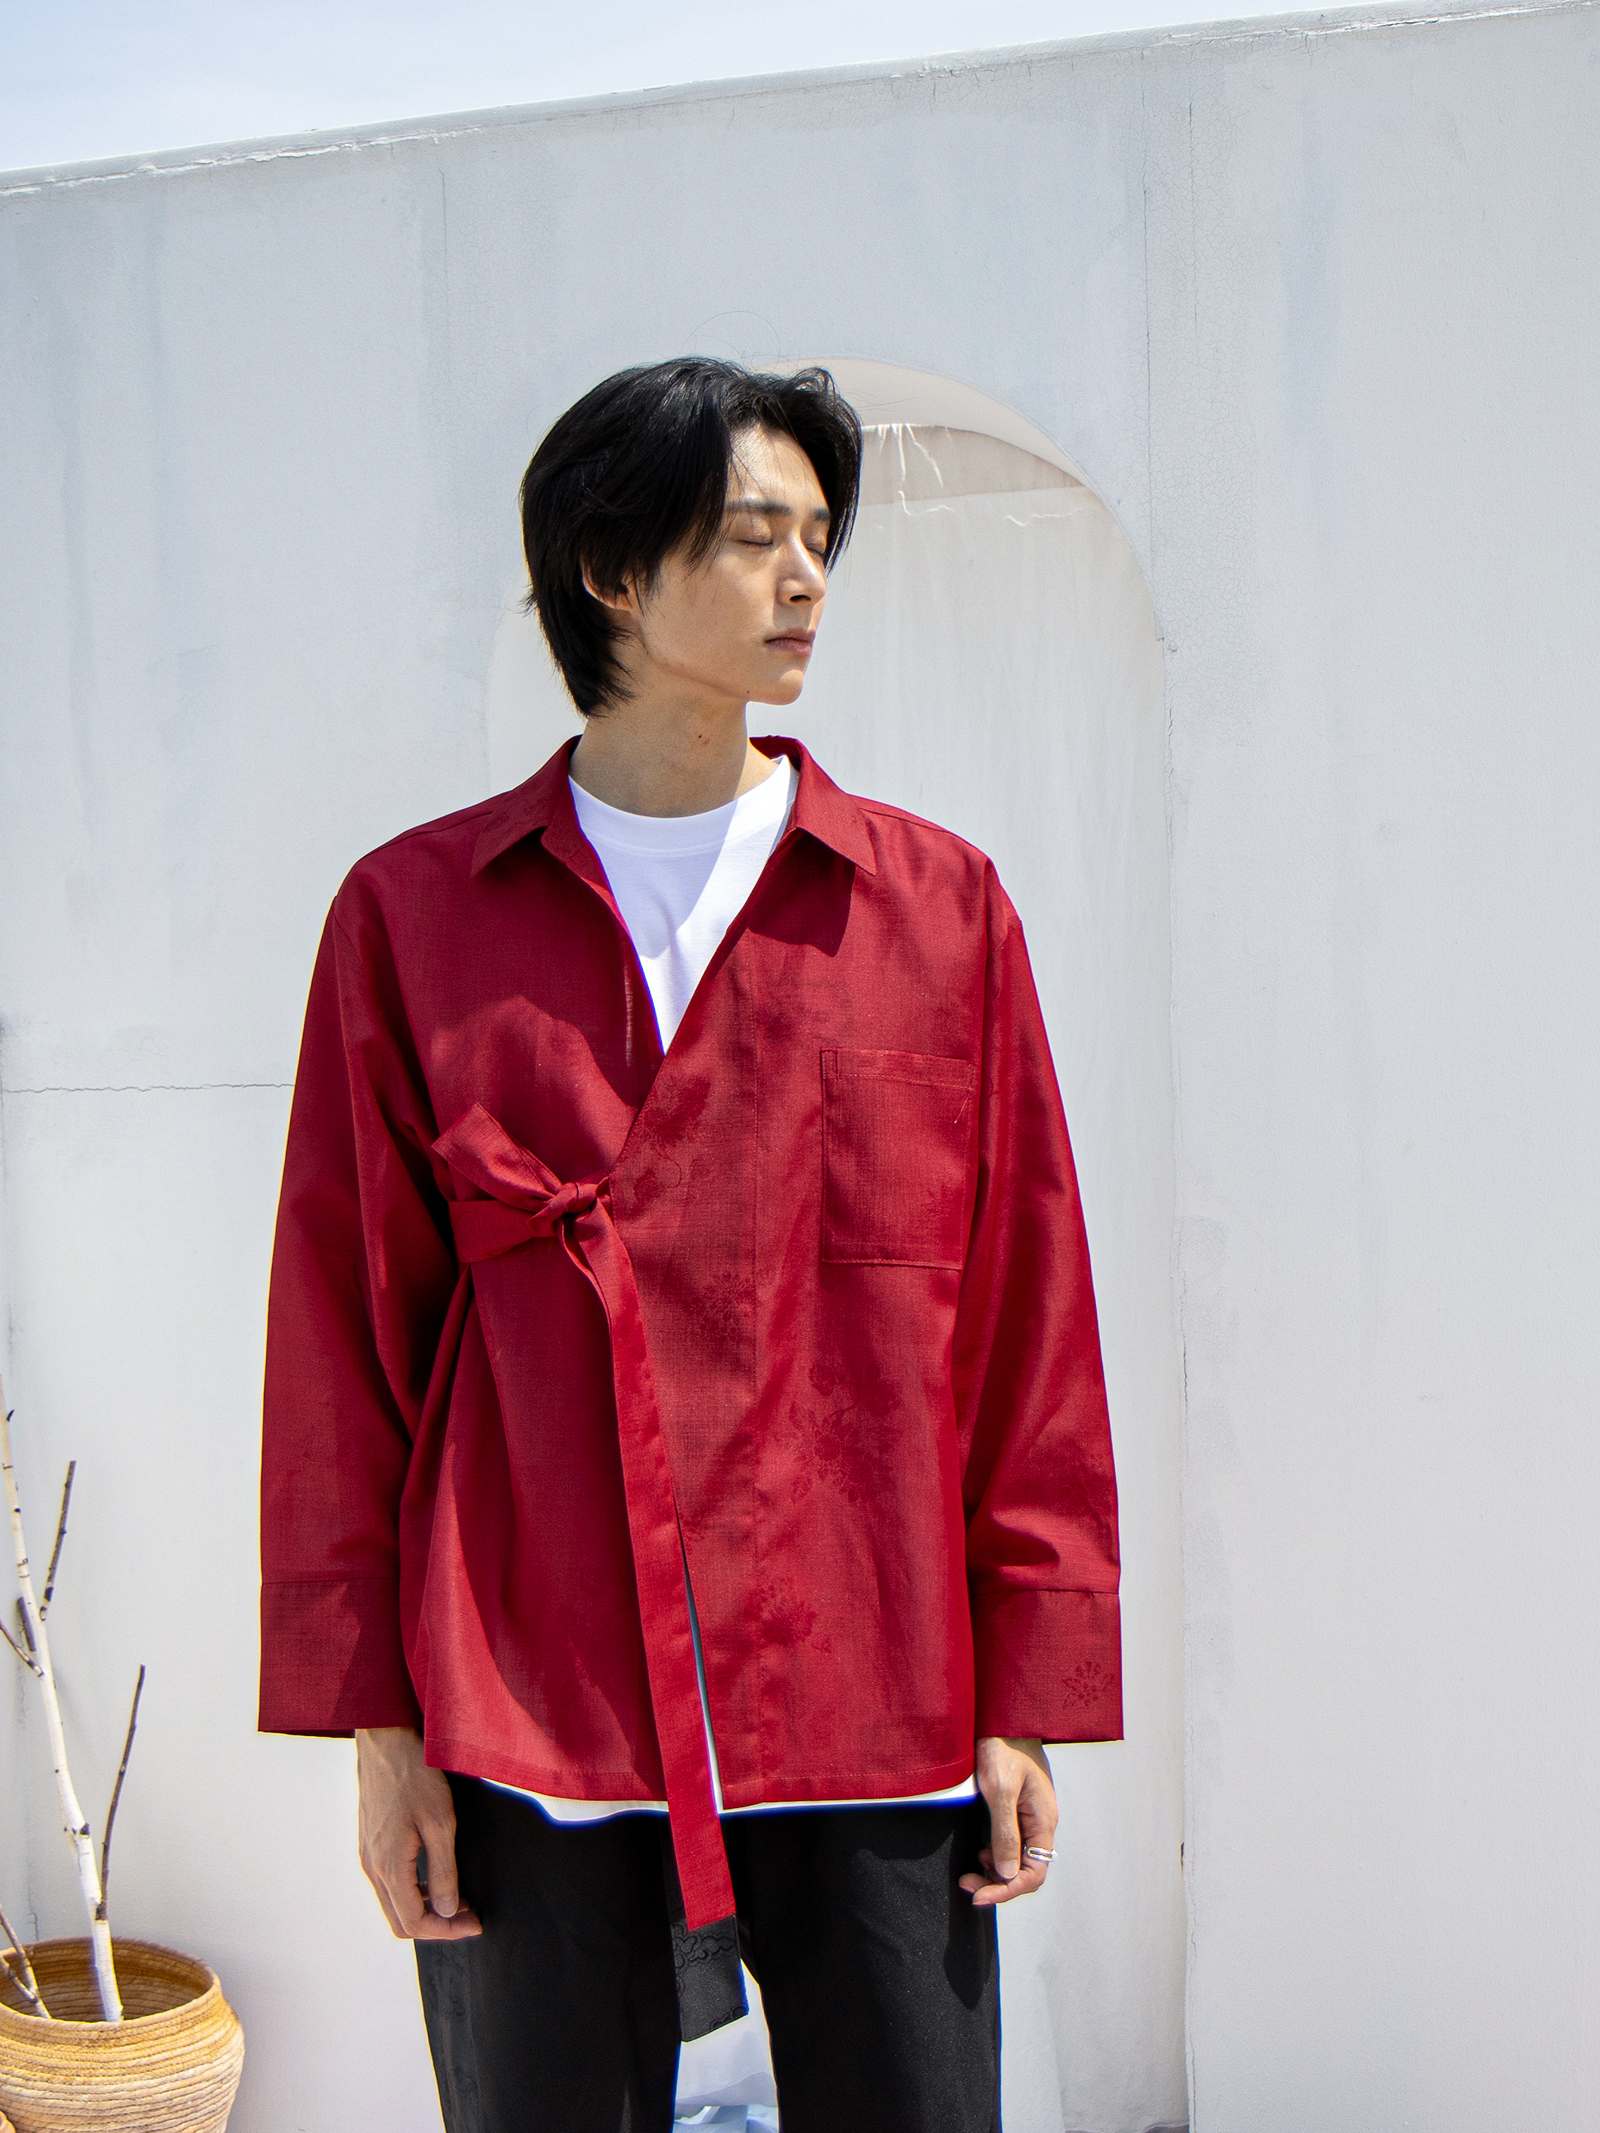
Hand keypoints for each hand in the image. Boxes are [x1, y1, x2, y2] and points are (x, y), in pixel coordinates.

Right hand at [356, 1727, 482, 1940]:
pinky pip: (389, 1883)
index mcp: (388, 1866)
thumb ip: (443, 1871)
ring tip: (459, 1898)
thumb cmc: (414, 1775)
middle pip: (400, 1921)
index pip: (414, 1923)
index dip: (447, 1931)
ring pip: (393, 1904)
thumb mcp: (439, 1822)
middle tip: (469, 1916)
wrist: (385, 1740)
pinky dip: (413, 1892)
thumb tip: (448, 1911)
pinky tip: (436, 1876)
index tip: (475, 1923)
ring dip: (425, 1908)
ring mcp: (368, 1855)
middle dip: (436, 1926)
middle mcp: (372, 1866)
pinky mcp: (370, 1842)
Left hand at [960, 1736, 1057, 1907]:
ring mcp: (1030, 1816)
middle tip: (967, 1885)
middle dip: (998, 1883)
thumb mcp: (1000, 1789)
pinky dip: (995, 1855)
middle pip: (1026, 1870)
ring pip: (1018, 1859)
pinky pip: (1012, 1843)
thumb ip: (1004, 1832)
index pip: (1034, 1872)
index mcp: (1043, 1820)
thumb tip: (1007, 1874)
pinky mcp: (1018, 1809)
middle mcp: (1040, 1822)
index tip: (978, 1896)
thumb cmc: (1002, 1746)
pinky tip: (979, 1852)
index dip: (1007, 1890)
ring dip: (995, 1872)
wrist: (1002, 1716)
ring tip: (969, 1871)